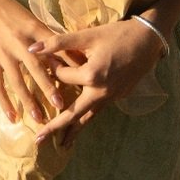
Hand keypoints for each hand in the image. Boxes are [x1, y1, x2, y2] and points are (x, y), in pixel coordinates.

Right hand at [0, 0, 67, 129]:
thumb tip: (70, 53)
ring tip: (39, 118)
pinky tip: (13, 117)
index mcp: (33, 29)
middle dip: (49, 87)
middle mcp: (18, 42)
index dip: (67, 64)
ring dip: (29, 100)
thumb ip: (47, 36)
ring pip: (17, 81)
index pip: (54, 49)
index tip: (81, 79)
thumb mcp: (30, 18)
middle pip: (36, 68)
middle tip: (62, 105)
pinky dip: (5, 102)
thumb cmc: (8, 9)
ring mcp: (2, 53)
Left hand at [28, 17, 166, 140]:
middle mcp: (102, 92)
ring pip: (88, 117)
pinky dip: (86, 119)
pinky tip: (80, 123)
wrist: (147, 40)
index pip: (63, 76)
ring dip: (73, 130)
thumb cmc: (115, 35)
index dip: (53, 66)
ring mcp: (112, 97)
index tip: (49, 57)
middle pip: (74, 114)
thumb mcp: (86, 36)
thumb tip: (32, 48)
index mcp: (93, 76)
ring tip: (61, 144)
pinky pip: (98, 110)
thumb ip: (58, 43)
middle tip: (38, 140)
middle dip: (55, 127)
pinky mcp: (118, 97)